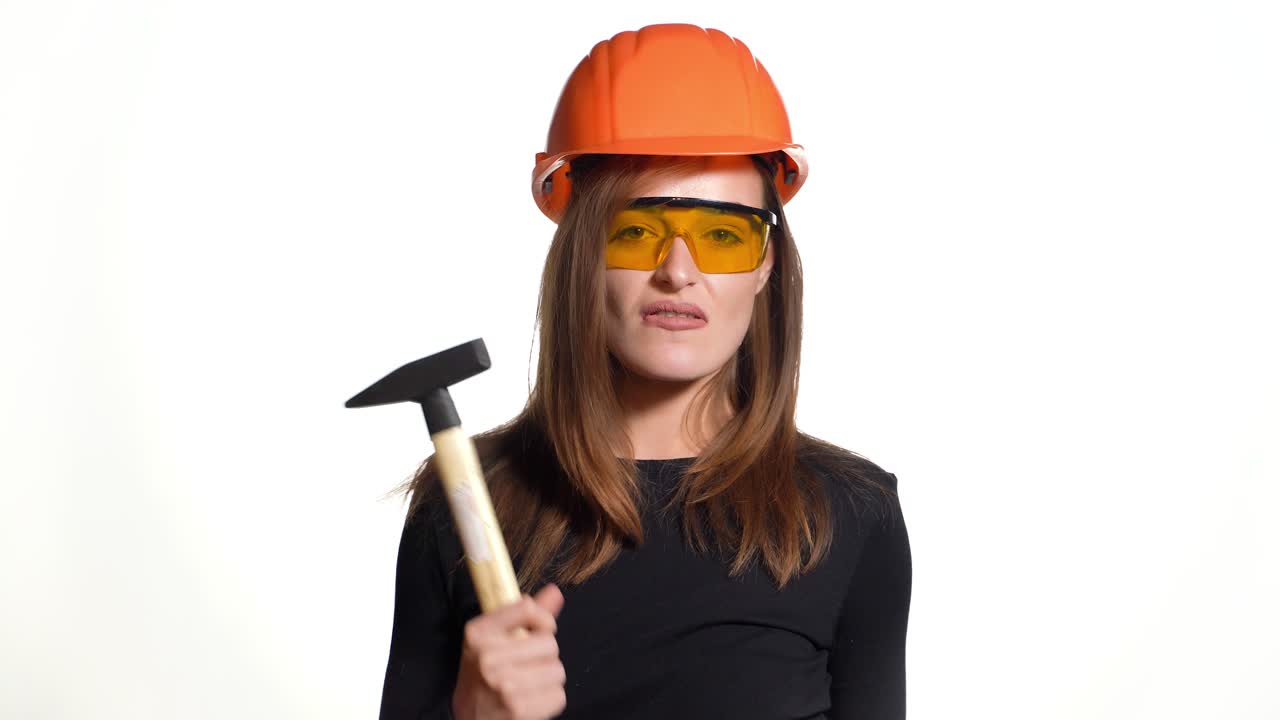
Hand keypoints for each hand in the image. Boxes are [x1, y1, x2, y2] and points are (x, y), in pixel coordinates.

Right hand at [451, 583, 566, 719]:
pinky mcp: (518, 710)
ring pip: (557, 670)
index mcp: (478, 634)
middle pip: (549, 643)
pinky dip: (549, 700)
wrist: (469, 719)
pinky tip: (530, 701)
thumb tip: (555, 591)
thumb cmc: (483, 677)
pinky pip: (557, 696)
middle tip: (527, 665)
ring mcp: (503, 685)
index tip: (538, 630)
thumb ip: (524, 615)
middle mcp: (488, 657)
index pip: (526, 608)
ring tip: (528, 684)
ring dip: (548, 679)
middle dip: (544, 655)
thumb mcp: (491, 641)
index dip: (542, 619)